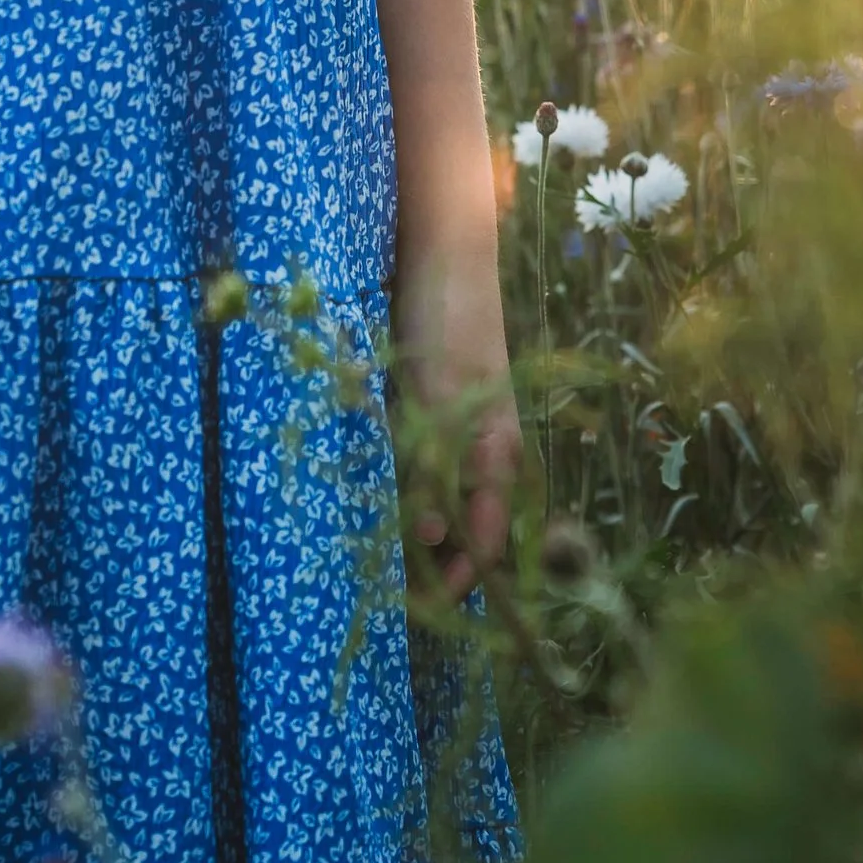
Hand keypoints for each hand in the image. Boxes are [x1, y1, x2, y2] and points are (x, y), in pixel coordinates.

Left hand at [394, 238, 522, 601]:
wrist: (443, 253)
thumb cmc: (448, 322)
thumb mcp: (436, 396)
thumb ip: (431, 464)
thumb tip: (422, 535)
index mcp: (500, 457)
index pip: (483, 546)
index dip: (450, 583)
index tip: (406, 609)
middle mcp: (486, 454)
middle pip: (461, 531)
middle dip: (425, 563)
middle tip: (375, 585)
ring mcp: (463, 433)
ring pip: (438, 501)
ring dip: (407, 526)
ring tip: (362, 550)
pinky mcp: (436, 412)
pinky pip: (421, 468)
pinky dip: (398, 488)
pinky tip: (364, 494)